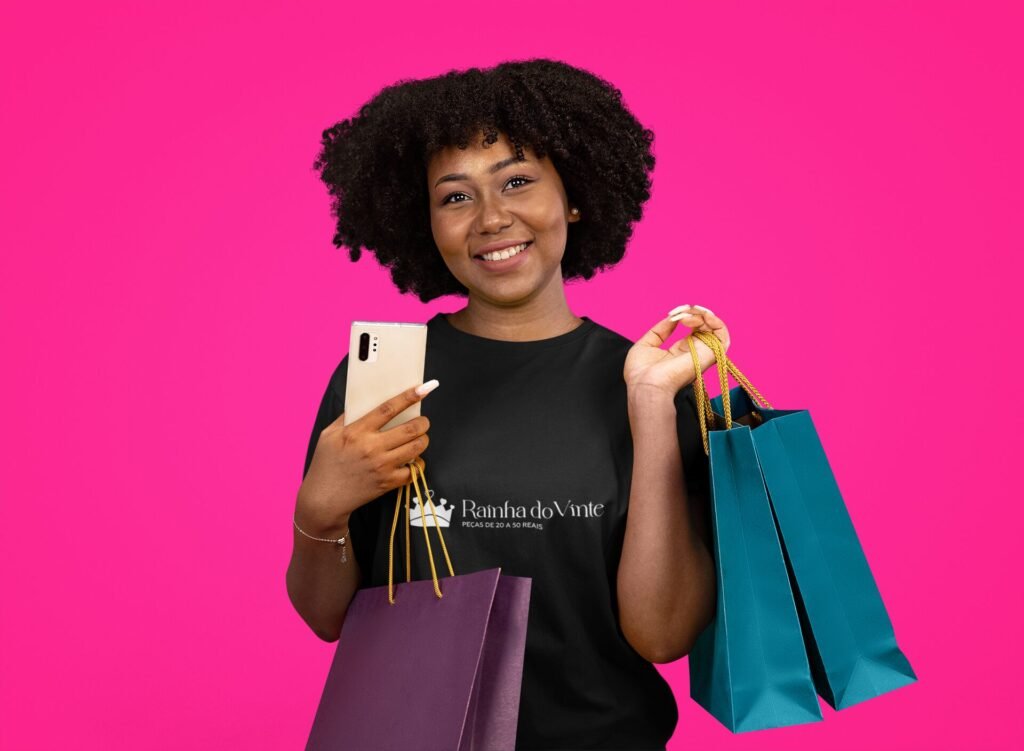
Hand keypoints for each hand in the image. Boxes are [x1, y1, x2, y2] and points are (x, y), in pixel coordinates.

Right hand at [296, 383, 436, 534]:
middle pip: (410, 429)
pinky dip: (417, 464)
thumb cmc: (325, 464)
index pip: (388, 409)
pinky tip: (412, 460)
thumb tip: (364, 403)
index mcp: (357, 432)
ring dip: (423, 440)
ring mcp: (382, 466)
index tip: (423, 388)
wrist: (324, 499)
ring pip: (416, 448)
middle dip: (423, 422)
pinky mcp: (387, 483)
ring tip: (420, 437)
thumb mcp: (328, 435)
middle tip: (423, 421)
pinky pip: (413, 471)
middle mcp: (372, 447)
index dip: (408, 397)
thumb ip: (347, 418)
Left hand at [623, 304, 730, 399]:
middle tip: (682, 309)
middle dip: (695, 312)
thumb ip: (661, 330)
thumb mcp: (647, 344)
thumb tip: (673, 318)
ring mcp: (703, 353)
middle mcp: (695, 352)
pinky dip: (713, 321)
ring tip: (687, 313)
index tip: (674, 313)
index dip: (687, 315)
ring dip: (703, 314)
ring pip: (716, 328)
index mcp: (682, 351)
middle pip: (706, 326)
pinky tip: (696, 317)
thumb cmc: (641, 372)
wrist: (645, 385)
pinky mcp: (709, 355)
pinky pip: (721, 335)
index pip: (695, 329)